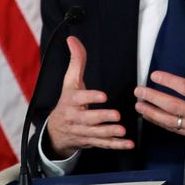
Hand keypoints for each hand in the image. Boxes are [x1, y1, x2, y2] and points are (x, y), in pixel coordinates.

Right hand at [45, 35, 132, 157]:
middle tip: (117, 116)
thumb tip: (72, 38)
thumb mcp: (70, 81)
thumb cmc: (68, 101)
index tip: (103, 95)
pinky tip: (129, 144)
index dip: (91, 97)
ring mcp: (83, 132)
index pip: (80, 98)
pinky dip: (116, 146)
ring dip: (109, 133)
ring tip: (122, 131)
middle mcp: (75, 118)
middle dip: (102, 118)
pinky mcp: (91, 142)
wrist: (55, 131)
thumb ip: (76, 61)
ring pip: (96, 134)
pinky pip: (103, 145)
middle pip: (88, 119)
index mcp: (71, 101)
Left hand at [134, 41, 184, 152]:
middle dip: (153, 97)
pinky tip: (151, 116)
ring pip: (169, 120)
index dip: (168, 81)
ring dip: (152, 112)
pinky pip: (173, 129)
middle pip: (172, 106)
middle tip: (139, 90)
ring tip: (139, 104)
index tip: (155, 75)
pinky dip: (160, 122)